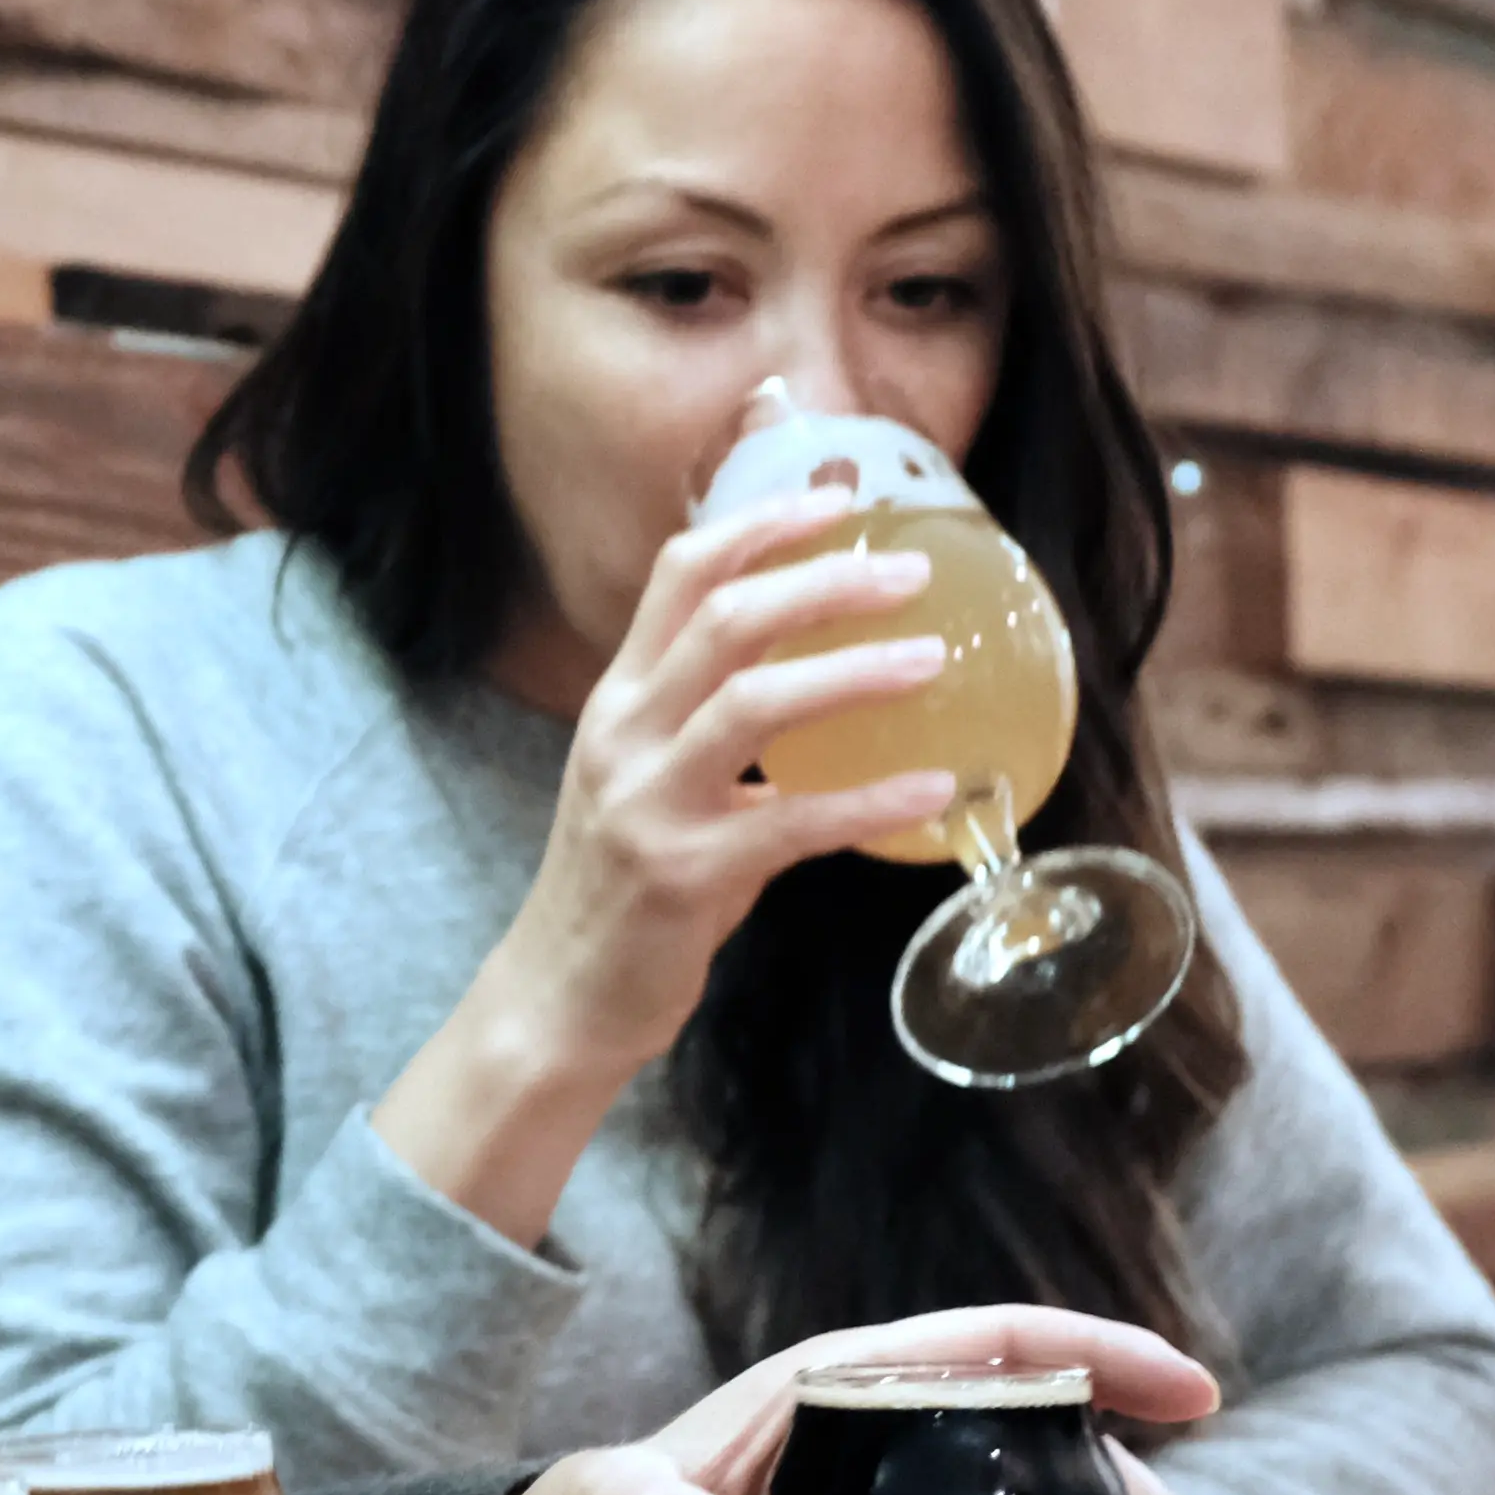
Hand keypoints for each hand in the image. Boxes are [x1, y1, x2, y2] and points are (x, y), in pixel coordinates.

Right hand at [495, 486, 973, 1080]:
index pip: (681, 576)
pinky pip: (791, 822)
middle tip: (911, 574)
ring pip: (753, 703)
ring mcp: (647, 802)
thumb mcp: (653, 780)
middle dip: (823, 582)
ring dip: (853, 672)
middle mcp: (623, 734)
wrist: (560, 996)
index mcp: (618, 699)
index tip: (836, 499)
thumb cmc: (625, 887)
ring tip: (934, 663)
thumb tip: (826, 675)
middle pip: (724, 619)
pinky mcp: (682, 872)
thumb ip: (714, 724)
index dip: (759, 524)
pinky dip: (869, 802)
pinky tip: (933, 790)